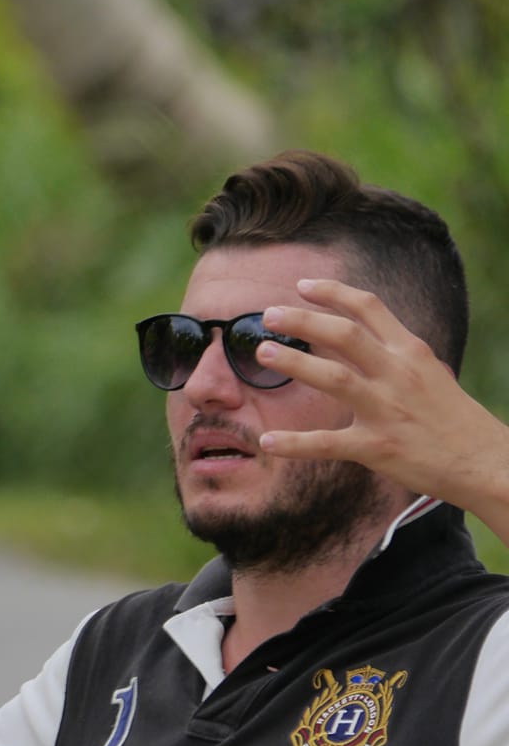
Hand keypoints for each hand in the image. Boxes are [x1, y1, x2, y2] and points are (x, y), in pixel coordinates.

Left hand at [256, 278, 508, 516]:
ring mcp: (386, 409)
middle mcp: (397, 373)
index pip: (369, 308)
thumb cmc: (451, 417)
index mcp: (410, 352)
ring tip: (263, 352)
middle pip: (345, 334)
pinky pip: (328, 443)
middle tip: (268, 314)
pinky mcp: (377, 446)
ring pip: (334, 377)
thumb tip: (361, 340)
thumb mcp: (429, 372)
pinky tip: (267, 442)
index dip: (333, 293)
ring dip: (295, 363)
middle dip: (304, 320)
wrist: (483, 459)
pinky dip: (295, 443)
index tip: (301, 286)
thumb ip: (394, 355)